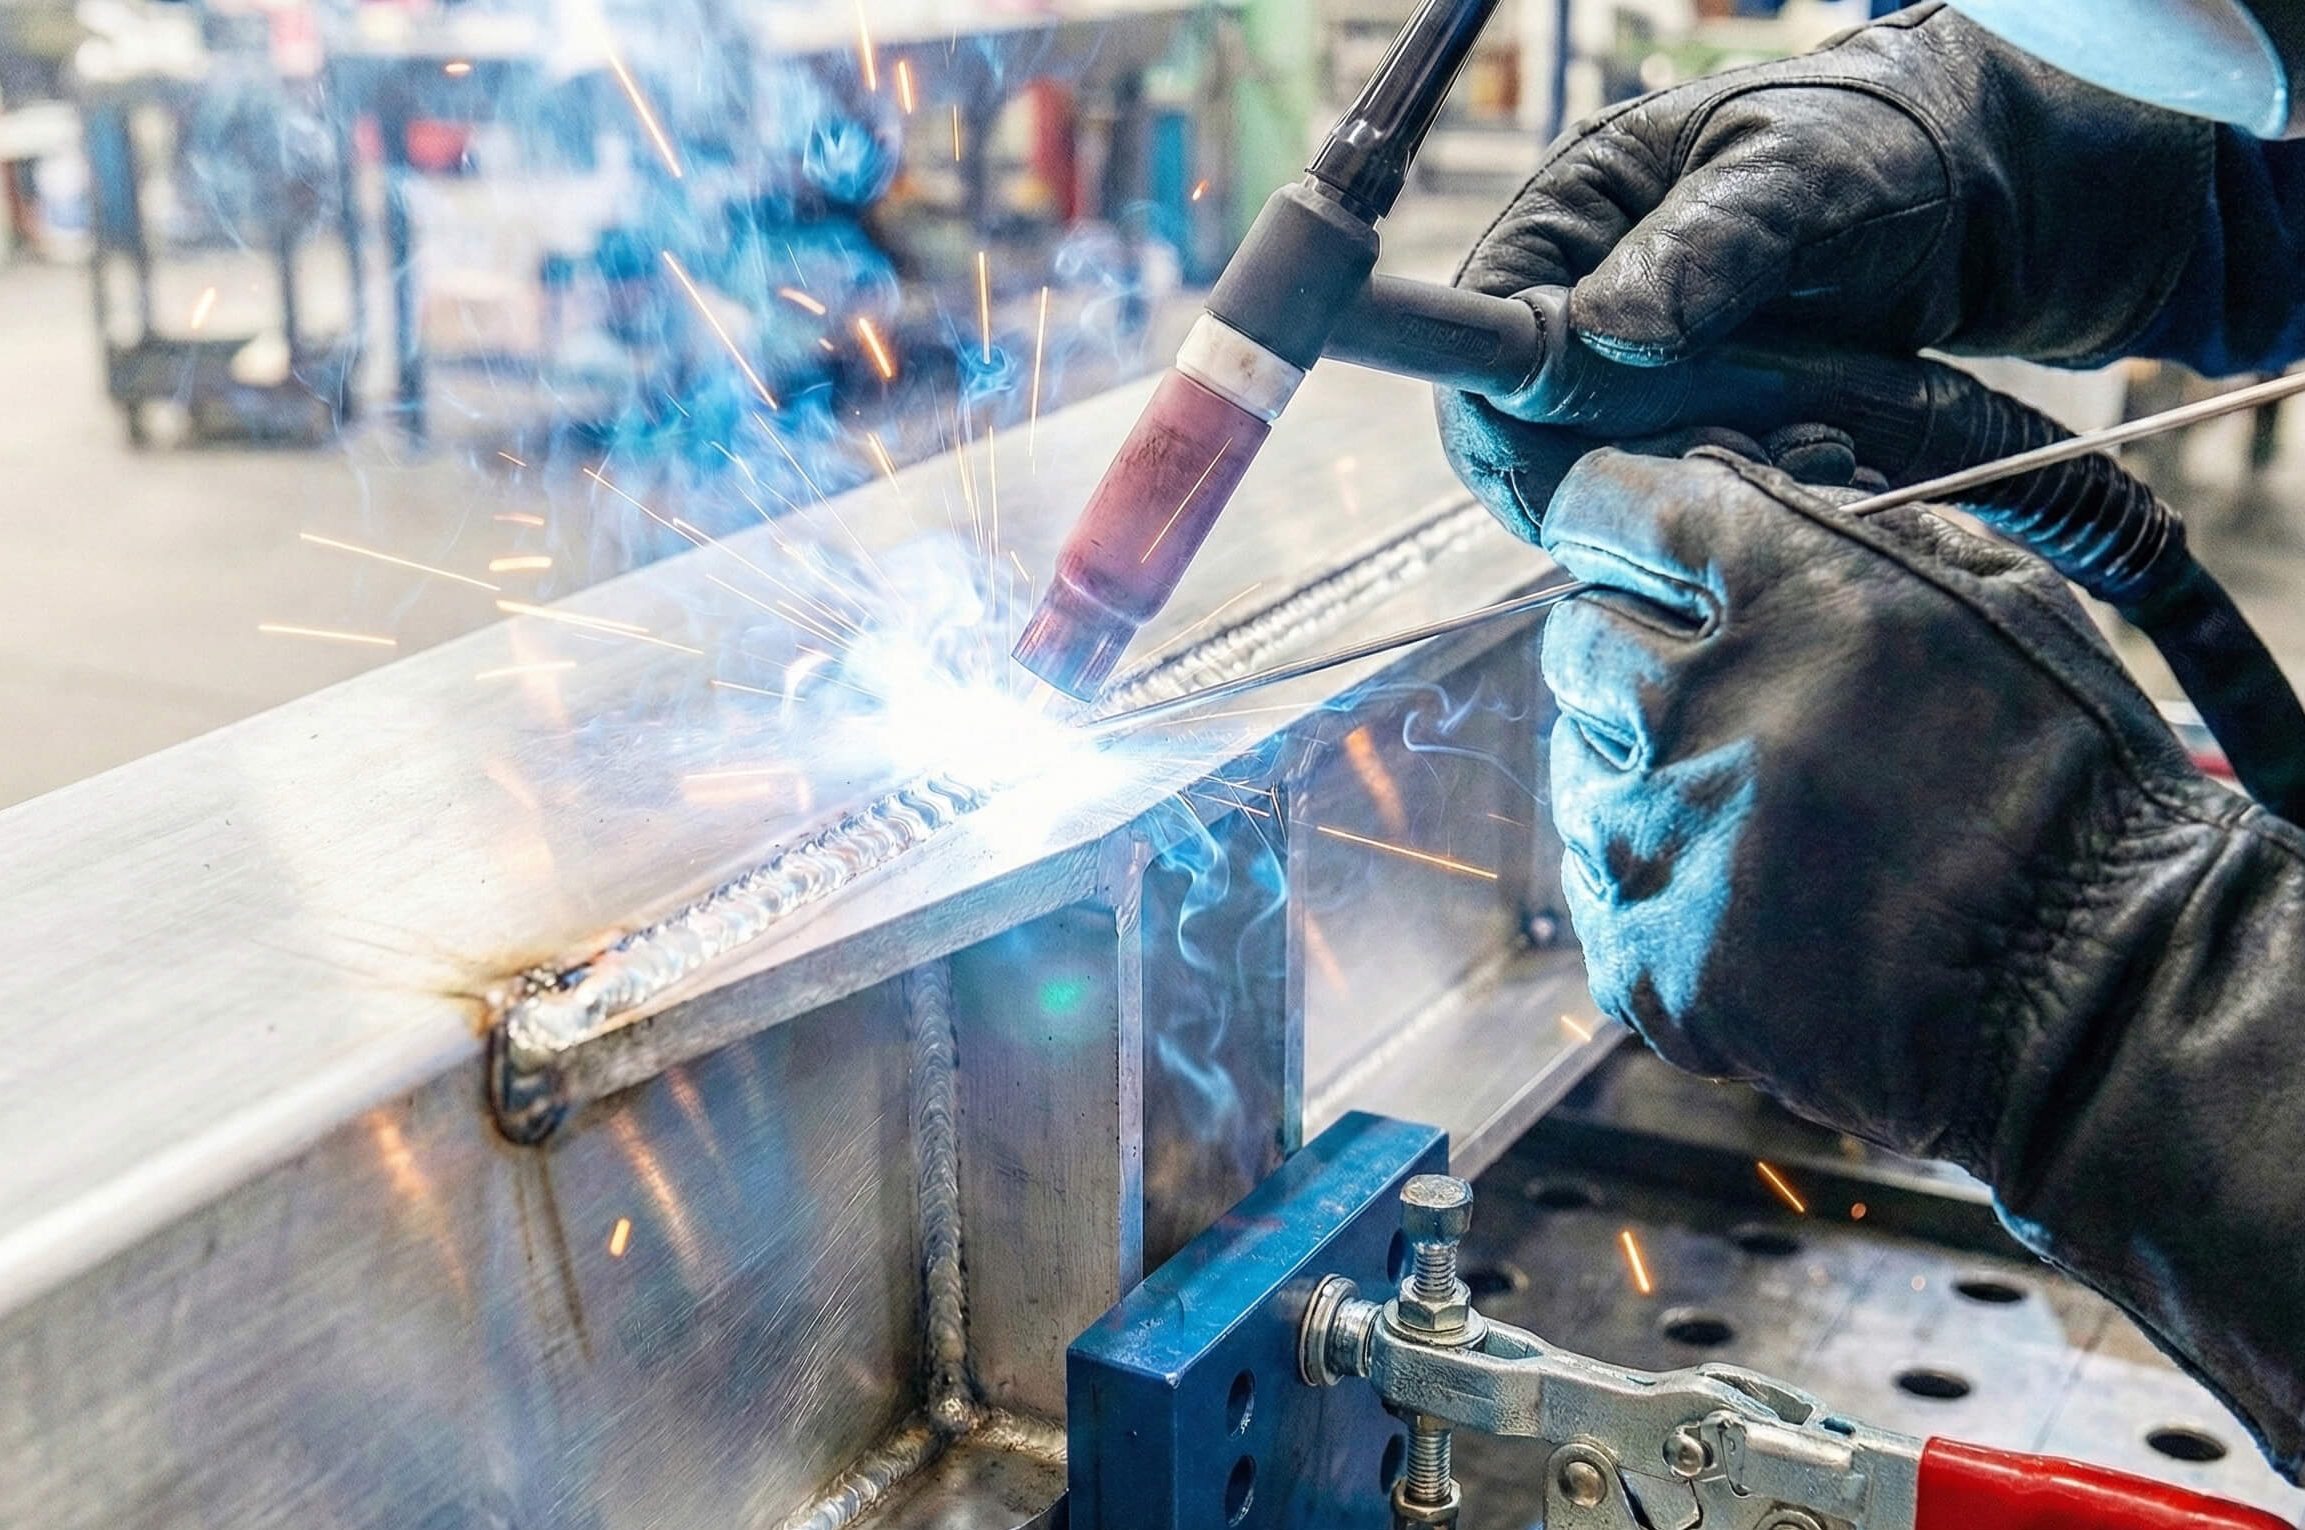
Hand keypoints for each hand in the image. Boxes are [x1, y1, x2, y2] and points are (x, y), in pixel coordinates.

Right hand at [1439, 2, 2212, 543]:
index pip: (1475, 333)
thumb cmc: (1895, 145)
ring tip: (1815, 448)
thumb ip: (1707, 246)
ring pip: (1609, 476)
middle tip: (1737, 458)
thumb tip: (1604, 330)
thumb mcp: (1805, 176)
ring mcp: (1645, 366)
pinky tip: (1829, 459)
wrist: (2001, 192)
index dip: (1502, 416)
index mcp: (1579, 210)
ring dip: (1700, 488)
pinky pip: (1684, 489)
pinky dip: (1747, 496)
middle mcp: (1592, 294)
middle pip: (1529, 429)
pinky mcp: (1704, 418)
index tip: (1575, 470)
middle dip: (1620, 469)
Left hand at [1543, 446, 2304, 1476]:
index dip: (1614, 516)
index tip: (1612, 527)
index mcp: (1793, 590)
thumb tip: (1709, 495)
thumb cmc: (2078, 799)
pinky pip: (1594, 888)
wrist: (2109, 1006)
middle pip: (1577, 638)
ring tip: (1765, 815)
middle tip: (1727, 701)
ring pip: (1574, 767)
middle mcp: (1703, 705)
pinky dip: (1644, 883)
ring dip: (1637, 774)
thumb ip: (1824, 544)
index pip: (1618, 506)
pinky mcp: (1652, 961)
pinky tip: (1747, 893)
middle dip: (1631, 654)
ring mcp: (1665, 843)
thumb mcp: (1981, 607)